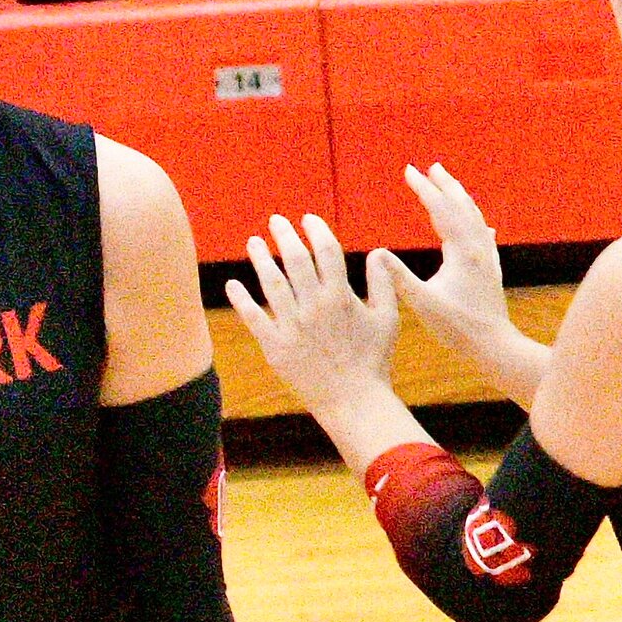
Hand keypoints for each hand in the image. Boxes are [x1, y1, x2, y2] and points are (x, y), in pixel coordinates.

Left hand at [226, 214, 398, 418]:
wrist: (353, 401)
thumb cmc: (373, 360)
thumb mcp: (388, 318)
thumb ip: (383, 283)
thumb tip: (378, 252)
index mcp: (341, 297)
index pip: (326, 251)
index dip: (316, 230)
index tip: (308, 219)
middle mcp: (314, 307)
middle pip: (295, 260)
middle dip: (285, 235)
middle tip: (276, 221)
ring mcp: (292, 327)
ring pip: (271, 284)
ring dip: (261, 260)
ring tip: (253, 242)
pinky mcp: (275, 347)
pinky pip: (253, 318)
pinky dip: (241, 300)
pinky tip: (233, 284)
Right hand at [383, 163, 512, 361]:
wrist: (494, 346)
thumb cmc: (457, 328)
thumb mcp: (422, 303)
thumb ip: (399, 278)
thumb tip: (376, 253)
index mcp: (462, 252)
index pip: (440, 210)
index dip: (424, 189)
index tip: (409, 170)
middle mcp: (478, 249)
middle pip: (462, 207)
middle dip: (445, 186)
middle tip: (431, 167)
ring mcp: (487, 259)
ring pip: (476, 219)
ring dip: (462, 199)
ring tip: (451, 186)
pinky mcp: (492, 272)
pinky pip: (486, 238)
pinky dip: (479, 225)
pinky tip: (485, 228)